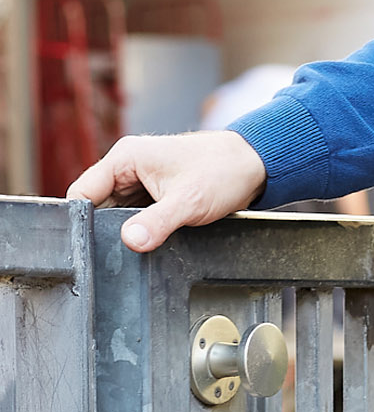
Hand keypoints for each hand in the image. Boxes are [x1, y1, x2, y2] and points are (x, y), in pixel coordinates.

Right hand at [67, 131, 266, 252]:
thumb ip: (157, 223)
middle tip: (115, 253)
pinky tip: (149, 241)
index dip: (82, 219)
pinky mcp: (157, 193)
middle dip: (105, 228)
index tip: (91, 245)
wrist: (252, 167)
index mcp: (125, 158)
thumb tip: (130, 241)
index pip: (84, 191)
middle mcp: (128, 166)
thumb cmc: (221, 172)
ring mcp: (142, 180)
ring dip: (125, 229)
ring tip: (136, 246)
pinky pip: (138, 213)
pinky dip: (141, 227)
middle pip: (99, 204)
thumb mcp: (187, 203)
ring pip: (119, 211)